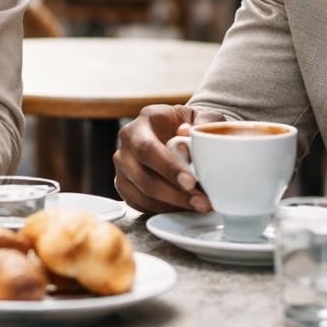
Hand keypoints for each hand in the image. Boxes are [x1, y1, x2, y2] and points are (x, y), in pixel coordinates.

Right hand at [113, 104, 229, 213]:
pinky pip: (140, 204)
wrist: (176, 133)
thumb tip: (189, 133)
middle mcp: (126, 145)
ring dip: (170, 205)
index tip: (191, 183)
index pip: (148, 148)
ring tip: (198, 206)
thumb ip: (203, 122)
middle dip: (173, 193)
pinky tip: (183, 207)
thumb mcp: (201, 116)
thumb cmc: (189, 124)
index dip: (168, 168)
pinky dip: (162, 210)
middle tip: (201, 202)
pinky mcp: (124, 185)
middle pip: (142, 176)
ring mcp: (123, 166)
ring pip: (140, 194)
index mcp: (141, 123)